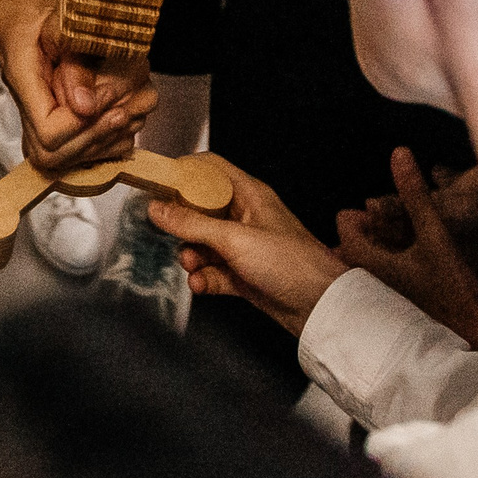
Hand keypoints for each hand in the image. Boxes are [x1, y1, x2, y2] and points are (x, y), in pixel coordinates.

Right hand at [0, 0, 143, 171]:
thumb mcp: (59, 4)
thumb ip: (74, 53)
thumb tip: (87, 104)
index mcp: (24, 74)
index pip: (49, 135)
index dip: (85, 125)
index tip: (108, 96)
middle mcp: (28, 94)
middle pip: (54, 155)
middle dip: (100, 135)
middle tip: (130, 101)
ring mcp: (38, 100)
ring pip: (66, 154)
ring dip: (110, 133)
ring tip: (136, 99)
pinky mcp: (52, 98)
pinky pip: (77, 139)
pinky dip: (109, 131)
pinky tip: (128, 105)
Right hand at [148, 158, 345, 335]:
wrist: (320, 307)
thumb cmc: (290, 263)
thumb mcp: (234, 239)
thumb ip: (192, 224)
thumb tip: (157, 208)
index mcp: (249, 195)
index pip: (211, 169)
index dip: (184, 173)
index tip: (157, 184)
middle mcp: (246, 217)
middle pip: (201, 209)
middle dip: (183, 226)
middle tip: (171, 236)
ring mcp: (245, 247)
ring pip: (204, 244)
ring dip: (192, 256)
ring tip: (191, 267)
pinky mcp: (244, 274)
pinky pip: (213, 271)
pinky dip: (204, 278)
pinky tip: (201, 285)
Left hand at [333, 149, 477, 364]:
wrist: (464, 346)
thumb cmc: (448, 296)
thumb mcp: (434, 238)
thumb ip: (415, 196)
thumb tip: (399, 154)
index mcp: (363, 259)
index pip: (345, 222)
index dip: (365, 212)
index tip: (385, 216)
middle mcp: (358, 280)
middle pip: (352, 245)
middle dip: (373, 234)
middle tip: (398, 232)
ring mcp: (371, 299)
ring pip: (365, 266)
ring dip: (382, 255)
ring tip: (409, 254)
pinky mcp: (385, 313)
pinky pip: (377, 285)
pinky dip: (390, 276)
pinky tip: (416, 280)